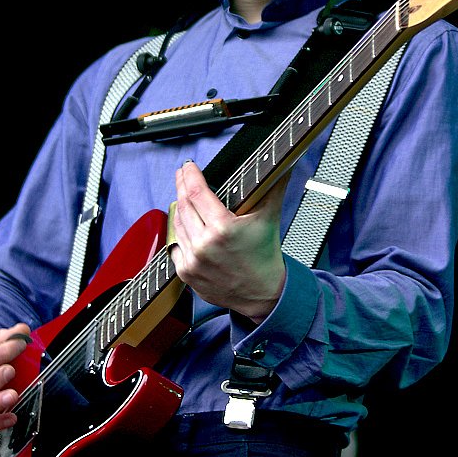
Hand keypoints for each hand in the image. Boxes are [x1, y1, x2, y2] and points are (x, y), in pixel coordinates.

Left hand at [171, 160, 286, 322]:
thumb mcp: (270, 218)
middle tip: (182, 175)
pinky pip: (176, 245)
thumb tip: (282, 164)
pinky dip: (180, 232)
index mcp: (223, 229)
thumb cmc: (265, 255)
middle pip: (183, 205)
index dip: (190, 176)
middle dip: (181, 186)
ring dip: (180, 208)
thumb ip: (273, 186)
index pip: (197, 193)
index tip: (187, 167)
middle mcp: (204, 245)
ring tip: (186, 198)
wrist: (263, 293)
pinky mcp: (186, 273)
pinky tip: (186, 224)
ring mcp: (192, 261)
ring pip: (178, 224)